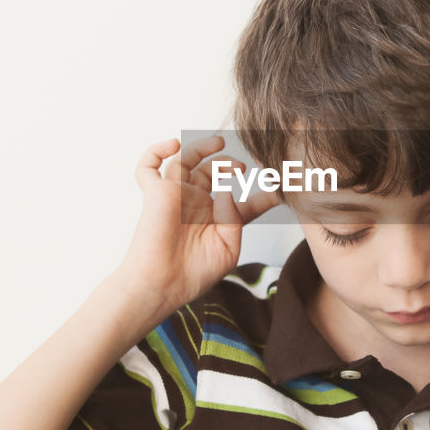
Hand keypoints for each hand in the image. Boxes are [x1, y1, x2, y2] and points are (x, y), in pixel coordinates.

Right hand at [115, 136, 280, 320]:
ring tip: (219, 143)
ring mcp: (175, 196)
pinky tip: (173, 144)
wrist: (163, 286)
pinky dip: (155, 151)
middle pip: (212, 172)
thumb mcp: (228, 249)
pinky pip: (147, 167)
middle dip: (228, 164)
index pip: (241, 200)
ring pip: (185, 160)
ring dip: (202, 147)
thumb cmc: (194, 273)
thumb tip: (225, 190)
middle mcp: (196, 204)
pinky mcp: (155, 194)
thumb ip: (234, 218)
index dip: (263, 193)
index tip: (281, 186)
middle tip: (242, 167)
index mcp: (216, 219)